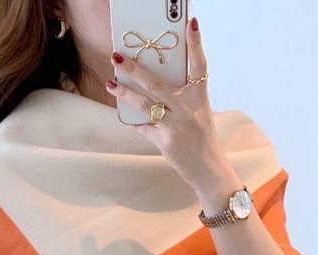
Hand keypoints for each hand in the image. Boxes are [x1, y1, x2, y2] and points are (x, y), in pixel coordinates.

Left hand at [105, 15, 229, 191]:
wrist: (207, 168)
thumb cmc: (202, 137)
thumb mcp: (199, 112)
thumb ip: (183, 97)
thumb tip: (154, 84)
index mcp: (199, 97)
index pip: (199, 65)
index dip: (196, 43)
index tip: (191, 23)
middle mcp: (187, 109)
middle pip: (155, 83)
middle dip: (134, 69)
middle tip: (117, 57)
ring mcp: (174, 125)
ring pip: (143, 104)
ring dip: (124, 93)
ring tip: (110, 84)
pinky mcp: (164, 141)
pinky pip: (143, 127)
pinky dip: (134, 122)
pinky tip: (123, 115)